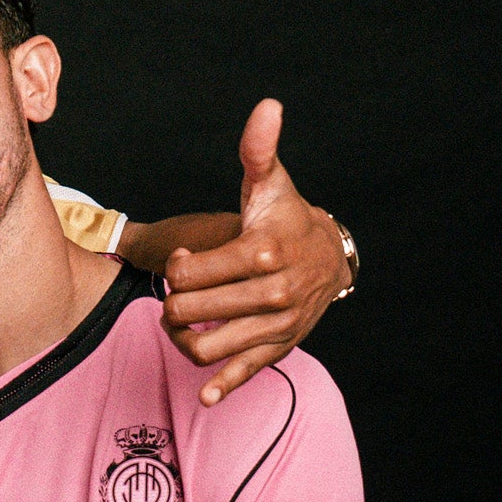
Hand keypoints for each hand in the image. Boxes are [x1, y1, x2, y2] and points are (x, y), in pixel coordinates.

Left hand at [162, 99, 351, 405]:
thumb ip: (258, 150)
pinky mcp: (279, 347)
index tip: (181, 259)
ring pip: (212, 346)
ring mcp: (277, 324)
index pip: (196, 271)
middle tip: (174, 294)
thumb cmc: (285, 217)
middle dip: (174, 303)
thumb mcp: (271, 183)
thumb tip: (267, 107)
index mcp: (265, 251)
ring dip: (184, 339)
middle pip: (197, 310)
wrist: (328, 257)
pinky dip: (223, 385)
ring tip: (179, 323)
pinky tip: (203, 395)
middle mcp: (274, 293)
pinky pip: (246, 372)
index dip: (176, 267)